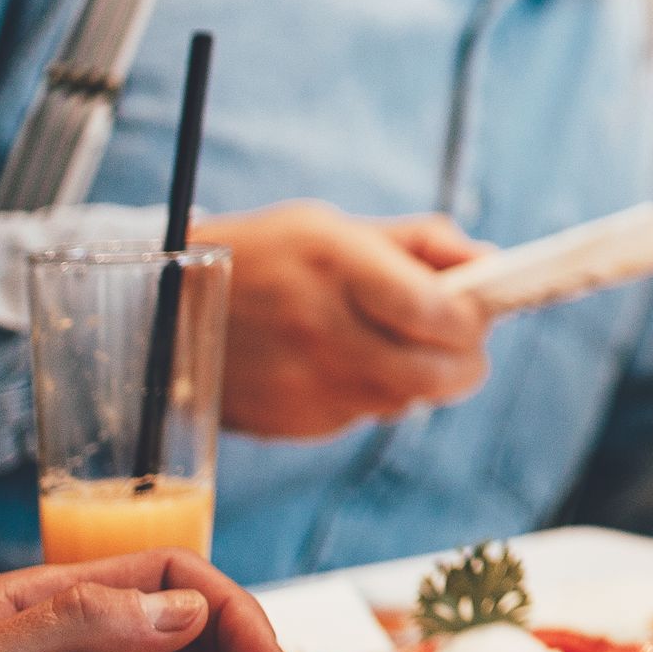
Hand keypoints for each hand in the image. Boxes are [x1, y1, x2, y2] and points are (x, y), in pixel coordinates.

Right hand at [198, 201, 492, 438]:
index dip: (473, 320)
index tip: (479, 310)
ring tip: (394, 343)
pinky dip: (370, 394)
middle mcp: (320, 329)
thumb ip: (420, 244)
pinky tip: (342, 363)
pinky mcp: (292, 424)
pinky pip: (361, 416)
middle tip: (462, 343)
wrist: (161, 313)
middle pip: (435, 375)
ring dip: (418, 379)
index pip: (436, 314)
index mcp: (335, 266)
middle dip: (466, 362)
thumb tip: (490, 265)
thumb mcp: (334, 228)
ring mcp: (304, 385)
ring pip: (405, 401)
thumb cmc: (264, 257)